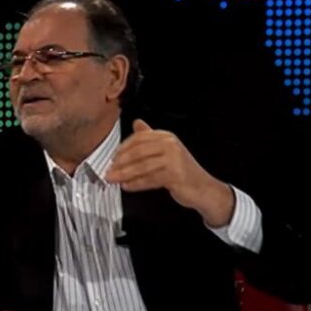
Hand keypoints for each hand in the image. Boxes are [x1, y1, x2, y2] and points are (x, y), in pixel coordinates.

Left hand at [106, 119, 234, 226]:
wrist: (203, 188)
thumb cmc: (181, 171)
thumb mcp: (165, 151)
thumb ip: (150, 138)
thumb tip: (136, 122)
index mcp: (166, 137)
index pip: (138, 139)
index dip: (122, 149)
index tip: (111, 159)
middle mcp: (170, 144)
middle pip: (138, 152)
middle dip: (119, 163)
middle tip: (107, 171)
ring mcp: (174, 159)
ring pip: (142, 166)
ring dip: (124, 174)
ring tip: (112, 180)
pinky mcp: (175, 174)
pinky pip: (150, 179)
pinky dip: (136, 184)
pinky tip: (126, 187)